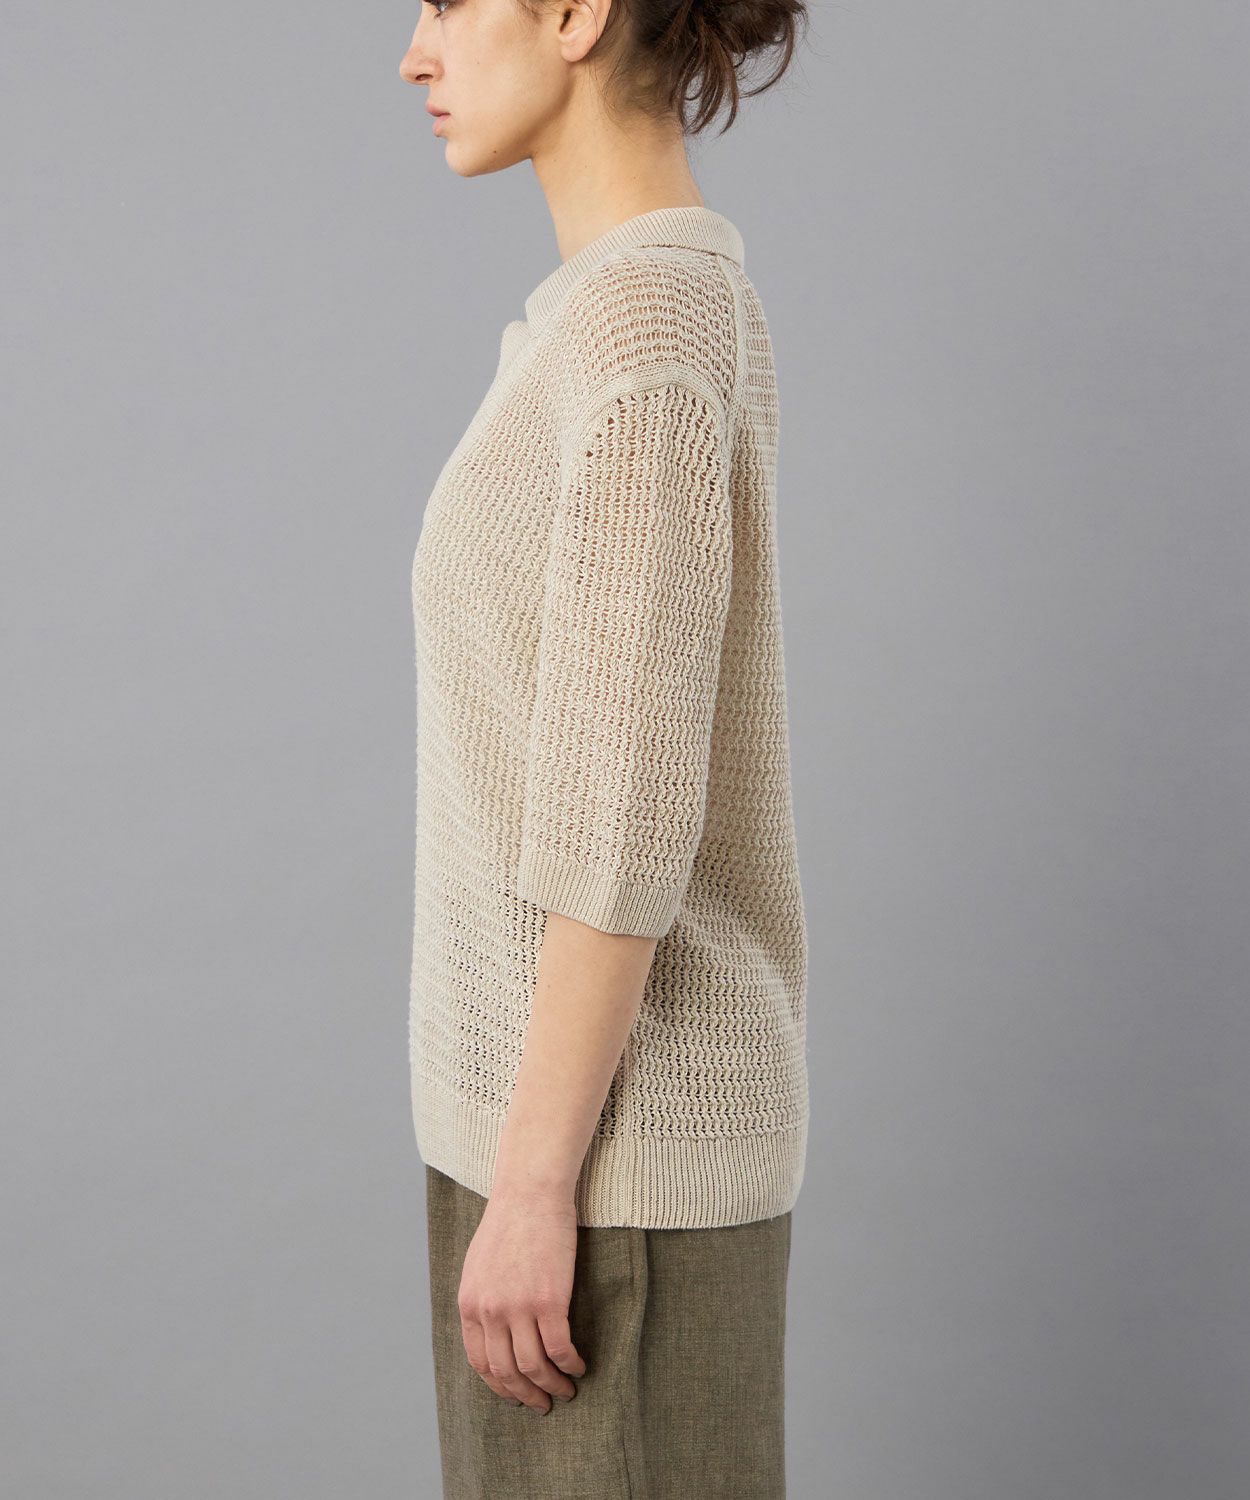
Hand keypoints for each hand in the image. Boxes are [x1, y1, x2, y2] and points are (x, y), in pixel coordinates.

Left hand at [456, 1184, 587, 1412]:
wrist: (529, 1191)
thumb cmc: (509, 1221)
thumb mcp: (479, 1264)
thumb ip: (481, 1299)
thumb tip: (491, 1331)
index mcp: (470, 1304)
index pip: (480, 1363)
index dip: (500, 1386)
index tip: (516, 1395)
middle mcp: (490, 1312)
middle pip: (507, 1372)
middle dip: (526, 1395)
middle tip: (543, 1405)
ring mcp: (518, 1307)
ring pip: (534, 1366)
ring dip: (551, 1386)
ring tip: (566, 1391)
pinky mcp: (549, 1300)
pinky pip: (560, 1348)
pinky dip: (570, 1364)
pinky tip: (578, 1366)